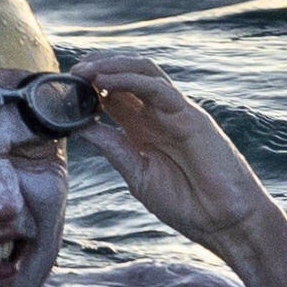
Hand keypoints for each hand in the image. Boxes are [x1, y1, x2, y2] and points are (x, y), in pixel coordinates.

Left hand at [70, 52, 279, 259]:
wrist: (225, 221)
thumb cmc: (186, 204)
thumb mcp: (138, 175)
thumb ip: (114, 148)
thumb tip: (81, 127)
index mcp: (143, 130)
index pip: (112, 96)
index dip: (87, 88)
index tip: (61, 89)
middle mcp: (158, 116)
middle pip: (126, 76)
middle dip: (97, 68)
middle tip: (70, 72)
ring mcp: (175, 112)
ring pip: (142, 71)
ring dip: (111, 65)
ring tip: (84, 70)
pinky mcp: (190, 115)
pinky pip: (159, 87)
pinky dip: (131, 79)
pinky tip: (106, 81)